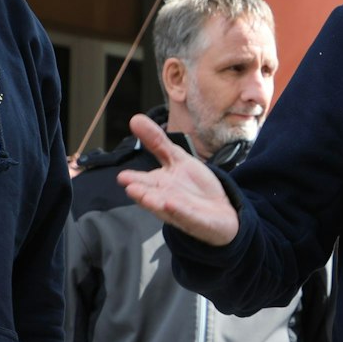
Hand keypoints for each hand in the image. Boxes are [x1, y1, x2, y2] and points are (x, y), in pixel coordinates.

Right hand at [115, 114, 240, 245]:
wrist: (221, 211)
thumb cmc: (194, 187)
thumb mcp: (178, 159)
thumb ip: (157, 142)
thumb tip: (135, 118)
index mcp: (159, 185)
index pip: (144, 181)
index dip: (134, 180)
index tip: (122, 177)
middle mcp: (166, 200)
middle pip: (153, 197)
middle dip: (142, 193)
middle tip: (130, 187)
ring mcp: (182, 213)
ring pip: (167, 209)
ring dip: (156, 204)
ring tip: (146, 197)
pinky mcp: (199, 223)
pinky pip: (189, 217)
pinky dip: (181, 212)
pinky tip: (172, 204)